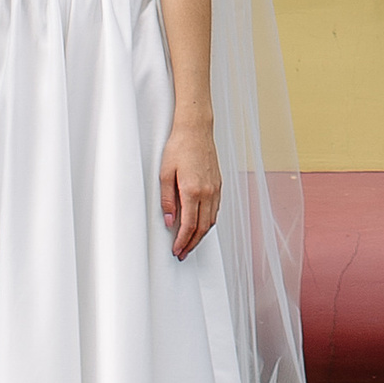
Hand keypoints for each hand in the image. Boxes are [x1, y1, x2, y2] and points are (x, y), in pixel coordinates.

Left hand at [160, 126, 220, 260]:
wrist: (196, 129)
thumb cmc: (179, 146)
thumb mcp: (165, 173)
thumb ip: (167, 200)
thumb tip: (169, 220)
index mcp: (193, 191)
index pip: (188, 226)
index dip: (182, 241)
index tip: (176, 250)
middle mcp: (207, 192)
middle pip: (202, 227)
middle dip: (192, 243)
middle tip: (183, 253)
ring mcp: (215, 188)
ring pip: (211, 220)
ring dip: (201, 235)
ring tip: (191, 242)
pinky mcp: (218, 183)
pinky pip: (215, 209)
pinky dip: (208, 221)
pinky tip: (201, 224)